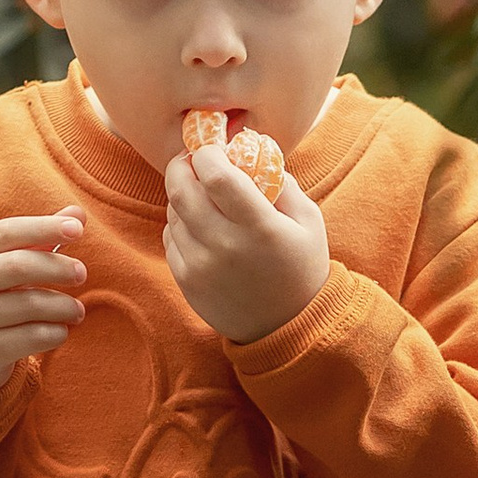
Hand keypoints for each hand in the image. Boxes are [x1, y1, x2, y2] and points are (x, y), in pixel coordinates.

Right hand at [0, 207, 86, 391]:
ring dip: (64, 306)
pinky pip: (33, 337)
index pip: (6, 232)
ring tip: (77, 310)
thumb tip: (78, 213)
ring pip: (30, 304)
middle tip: (81, 273)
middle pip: (17, 266)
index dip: (43, 227)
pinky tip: (60, 331)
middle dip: (57, 267)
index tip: (78, 229)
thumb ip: (37, 240)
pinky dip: (56, 333)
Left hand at [164, 147, 329, 343]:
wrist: (288, 328)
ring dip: (182, 196)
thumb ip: (281, 182)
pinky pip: (169, 238)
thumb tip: (251, 149)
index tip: (214, 150)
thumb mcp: (308, 221)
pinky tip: (200, 227)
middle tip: (192, 161)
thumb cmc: (302, 267)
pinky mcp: (187, 281)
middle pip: (181, 189)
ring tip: (203, 198)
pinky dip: (179, 225)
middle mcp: (225, 245)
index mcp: (259, 226)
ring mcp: (201, 266)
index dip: (208, 153)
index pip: (215, 174)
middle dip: (182, 165)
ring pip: (172, 212)